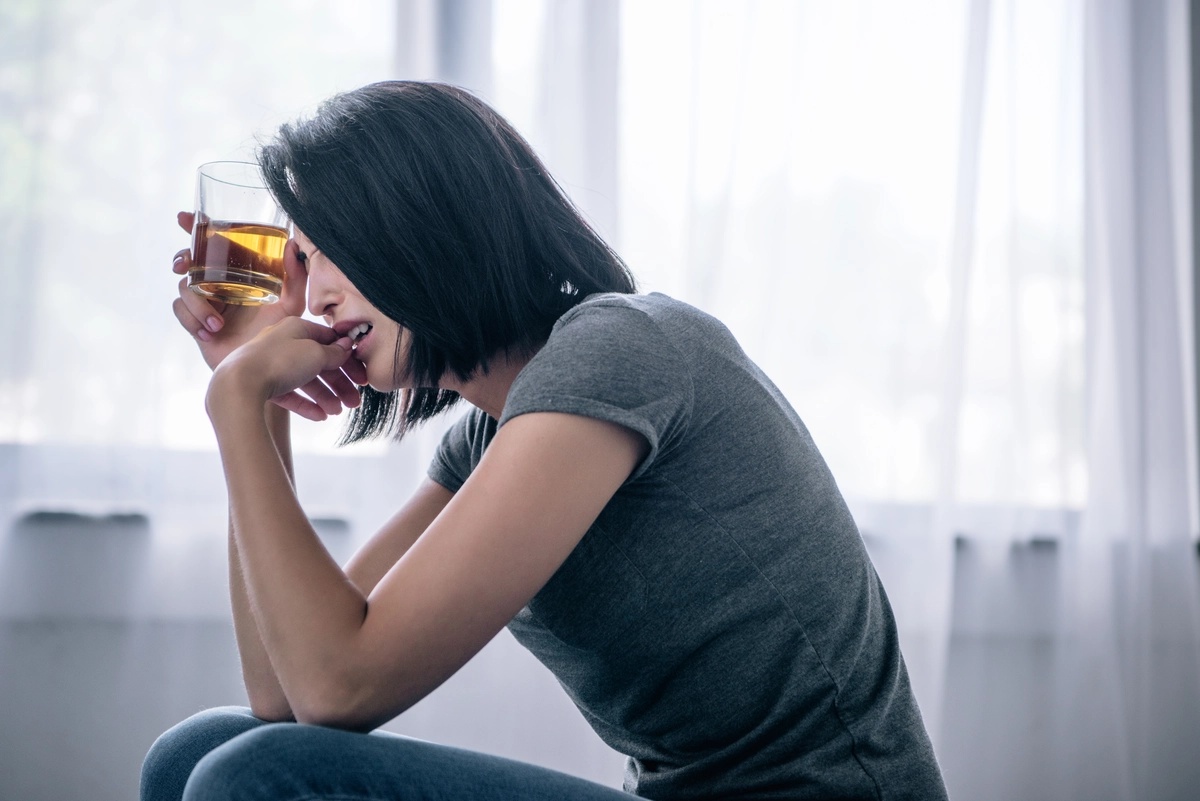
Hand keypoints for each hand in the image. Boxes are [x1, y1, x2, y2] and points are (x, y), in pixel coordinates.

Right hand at [171, 211, 305, 370]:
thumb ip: (295, 277)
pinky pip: (179, 311)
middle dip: (182, 258)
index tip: (183, 218)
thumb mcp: (292, 305)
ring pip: (184, 287)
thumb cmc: (278, 336)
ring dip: (197, 304)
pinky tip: (208, 334)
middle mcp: (220, 284)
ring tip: (217, 324)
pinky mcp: (194, 321)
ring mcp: (205, 302)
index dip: (197, 227)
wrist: (261, 370)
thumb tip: (291, 244)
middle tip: (184, 265)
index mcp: (239, 274)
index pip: (216, 244)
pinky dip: (191, 320)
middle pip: (190, 260)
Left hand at [208, 317, 367, 422]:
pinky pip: (288, 393)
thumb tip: (346, 346)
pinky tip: (319, 417)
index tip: (361, 376)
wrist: (238, 385)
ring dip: (324, 396)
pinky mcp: (261, 384)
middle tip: (355, 401)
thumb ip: (334, 352)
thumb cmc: (279, 362)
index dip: (348, 358)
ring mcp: (271, 364)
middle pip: (318, 363)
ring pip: (304, 380)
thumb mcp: (316, 353)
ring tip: (336, 412)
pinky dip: (305, 404)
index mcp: (296, 328)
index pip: (329, 340)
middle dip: (339, 383)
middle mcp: (282, 343)